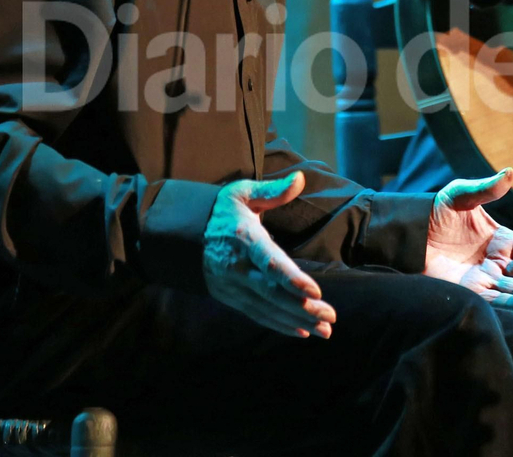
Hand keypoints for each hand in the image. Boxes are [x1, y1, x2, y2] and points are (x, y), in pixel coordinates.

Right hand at [203, 172, 335, 338]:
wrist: (182, 234)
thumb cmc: (221, 211)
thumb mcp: (242, 194)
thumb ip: (272, 191)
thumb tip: (299, 179)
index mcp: (243, 238)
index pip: (269, 262)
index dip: (292, 278)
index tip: (316, 291)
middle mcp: (237, 267)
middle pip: (272, 292)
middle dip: (302, 307)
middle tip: (330, 318)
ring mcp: (232, 285)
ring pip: (267, 308)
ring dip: (297, 320)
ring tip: (324, 331)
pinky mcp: (230, 297)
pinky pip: (257, 315)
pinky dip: (279, 325)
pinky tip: (301, 332)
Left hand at [423, 169, 512, 309]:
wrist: (410, 233)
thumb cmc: (436, 211)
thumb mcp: (462, 195)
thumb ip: (486, 189)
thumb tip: (510, 172)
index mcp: (502, 239)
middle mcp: (498, 261)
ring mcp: (486, 277)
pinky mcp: (471, 291)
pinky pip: (496, 298)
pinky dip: (512, 302)